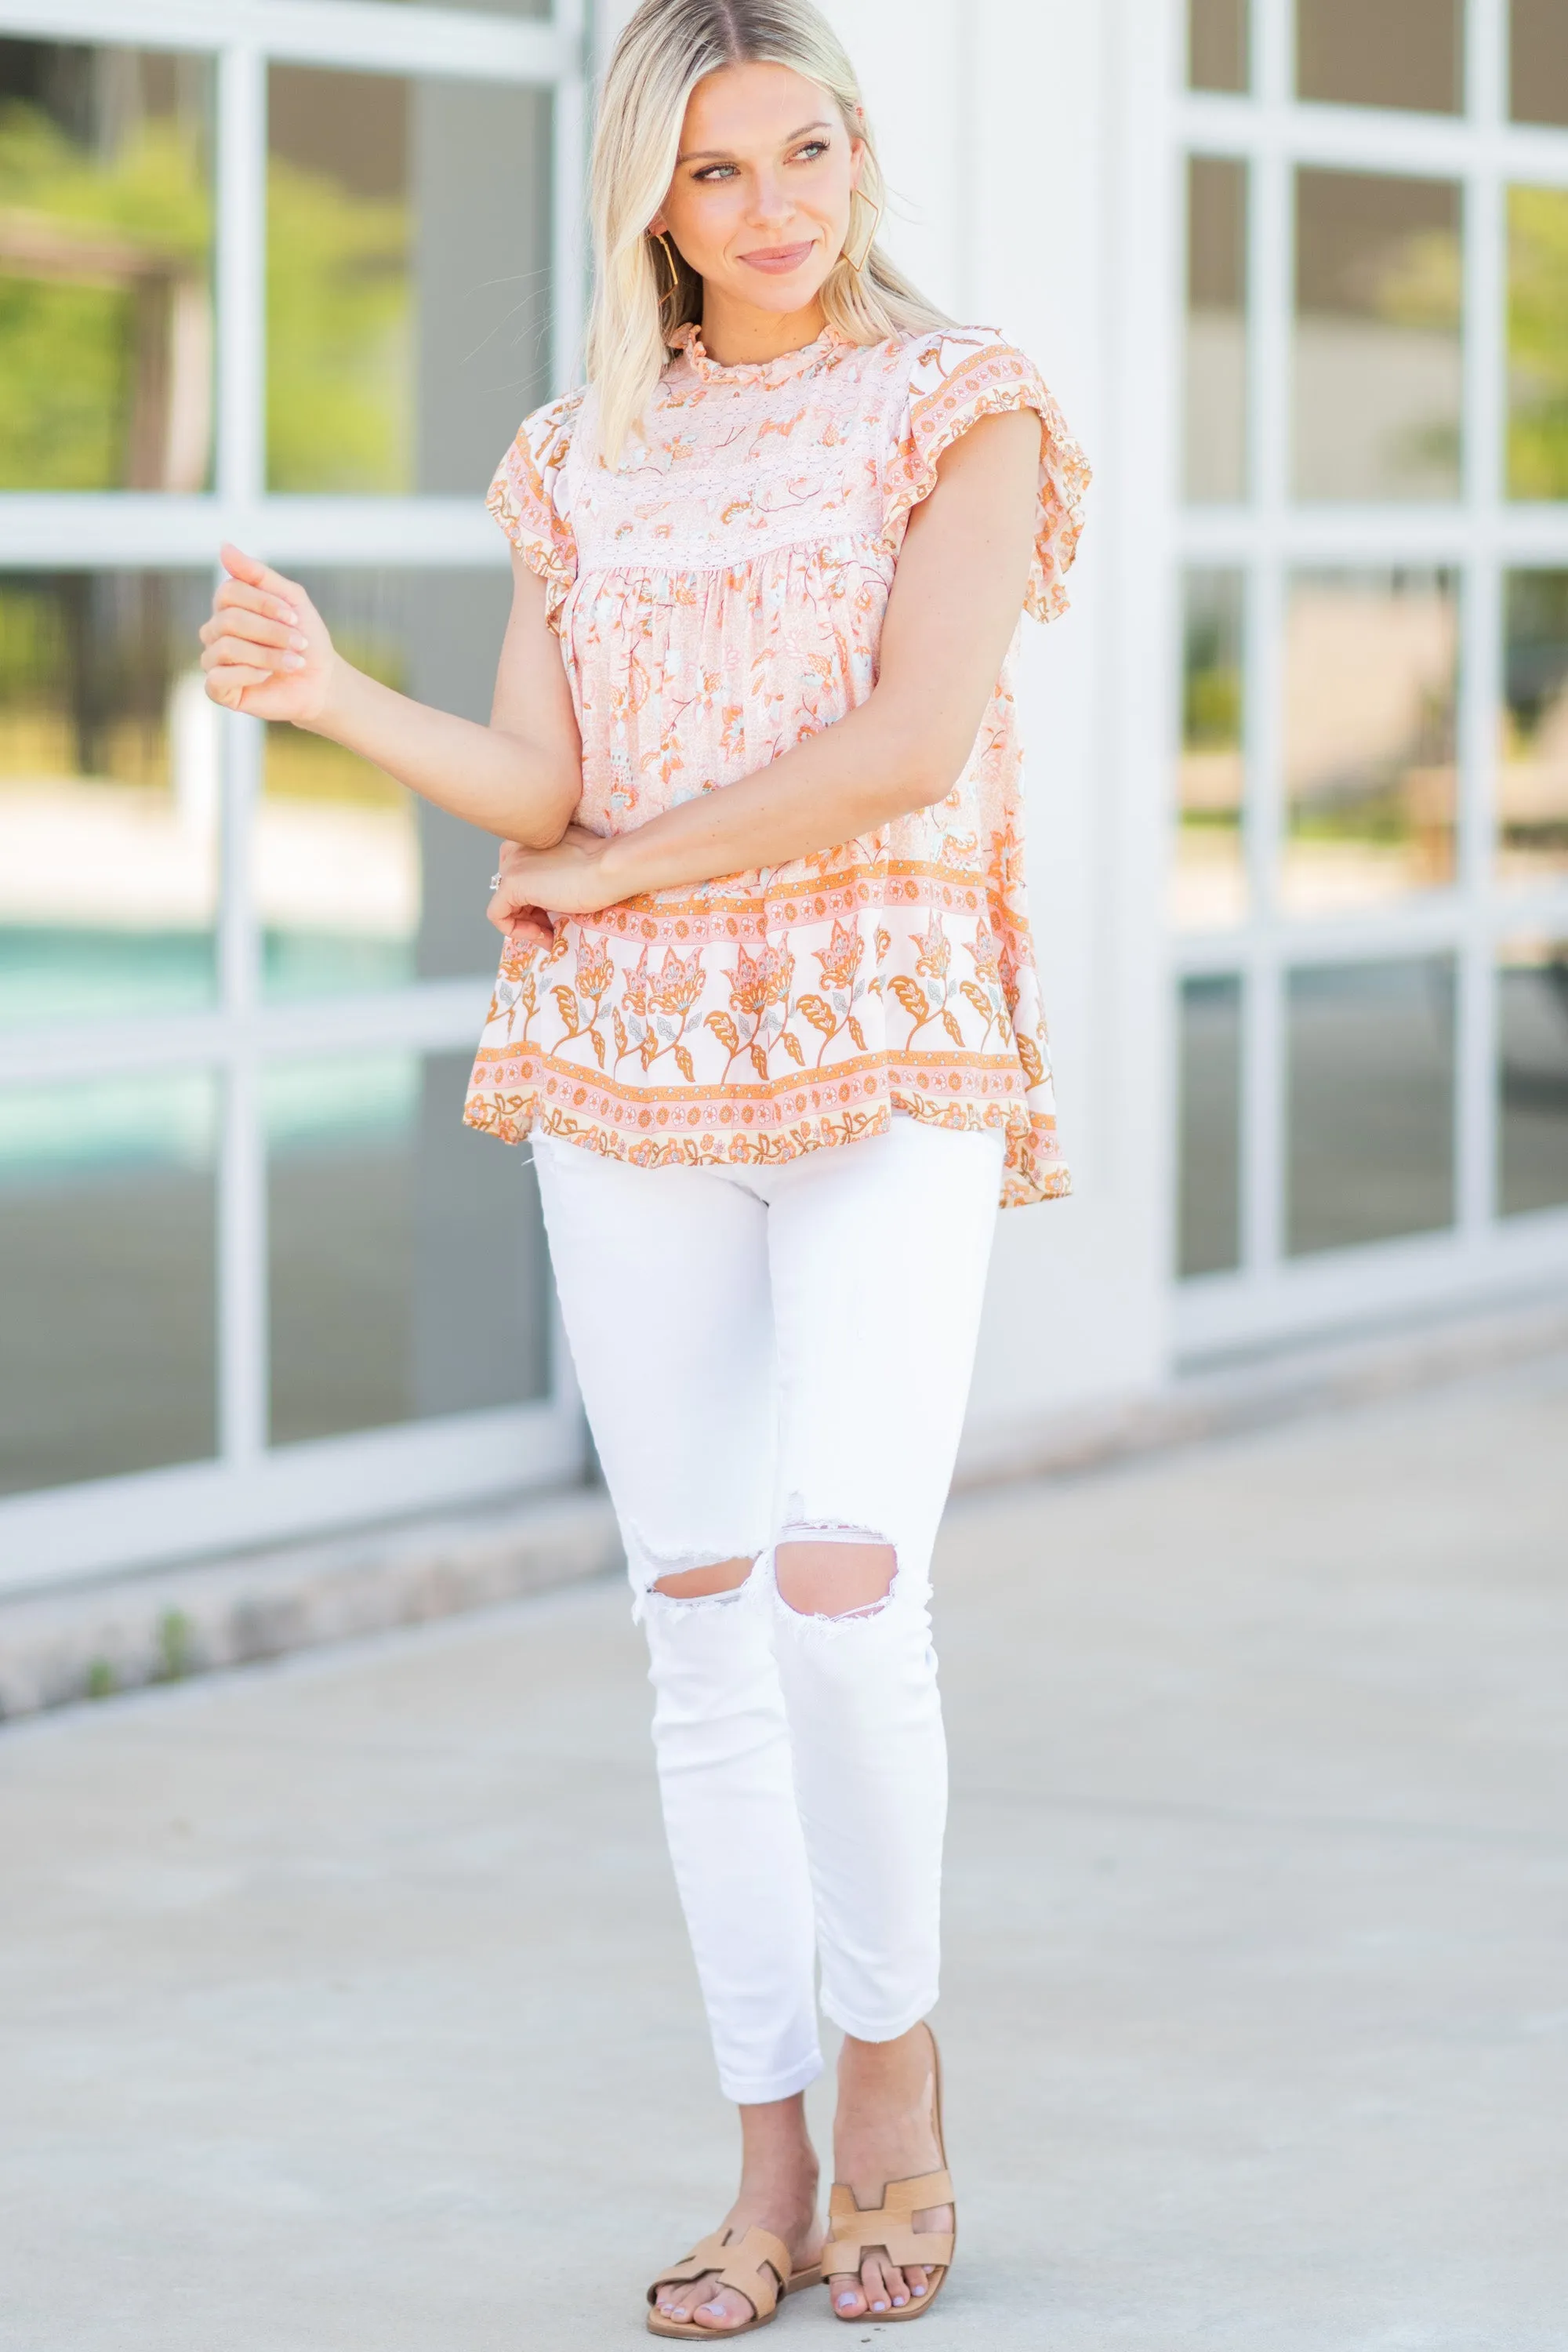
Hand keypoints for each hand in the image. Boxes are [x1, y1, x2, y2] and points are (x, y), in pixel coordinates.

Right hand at [199, 544, 335, 723]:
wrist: (321, 682)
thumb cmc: (306, 639)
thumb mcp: (290, 599)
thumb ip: (258, 574)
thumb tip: (223, 546)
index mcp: (229, 606)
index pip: (229, 591)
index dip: (264, 604)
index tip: (295, 617)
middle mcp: (215, 631)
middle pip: (229, 619)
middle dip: (271, 632)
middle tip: (298, 643)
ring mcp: (214, 659)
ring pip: (226, 647)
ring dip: (267, 654)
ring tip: (292, 662)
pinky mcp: (217, 689)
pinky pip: (218, 677)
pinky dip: (250, 675)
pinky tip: (267, 677)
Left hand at [486, 825, 619, 931]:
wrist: (610, 868)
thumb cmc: (603, 865)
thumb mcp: (573, 862)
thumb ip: (555, 870)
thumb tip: (552, 893)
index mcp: (530, 839)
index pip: (522, 878)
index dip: (537, 902)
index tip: (557, 915)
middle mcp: (515, 847)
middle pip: (512, 893)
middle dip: (532, 915)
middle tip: (554, 928)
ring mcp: (511, 865)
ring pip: (505, 905)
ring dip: (527, 927)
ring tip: (551, 935)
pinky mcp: (512, 884)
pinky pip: (497, 916)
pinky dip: (517, 931)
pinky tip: (543, 935)